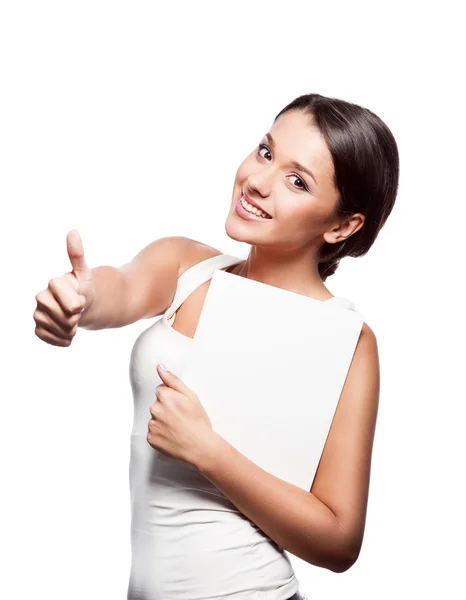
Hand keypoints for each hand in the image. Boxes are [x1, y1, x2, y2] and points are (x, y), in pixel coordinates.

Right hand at [33, 229, 95, 346]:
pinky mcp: (38, 329)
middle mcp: (41, 297)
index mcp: (53, 283)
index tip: (81, 300)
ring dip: (71, 329)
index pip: (71, 304)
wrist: (81, 307)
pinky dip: (64, 339)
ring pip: (58, 329)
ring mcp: (38, 314)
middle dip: (76, 317)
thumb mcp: (85, 273)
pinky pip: (51, 339)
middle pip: (64, 318)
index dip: (79, 305)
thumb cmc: (83, 289)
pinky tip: (68, 332)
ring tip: (73, 320)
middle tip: (78, 311)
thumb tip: (73, 232)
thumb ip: (77, 255)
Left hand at [147, 363, 217, 466]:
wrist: (200, 447)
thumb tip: (160, 367)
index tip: (180, 406)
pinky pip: (153, 432)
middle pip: (157, 404)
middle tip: (181, 418)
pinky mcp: (150, 438)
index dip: (173, 398)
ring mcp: (152, 425)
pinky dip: (161, 434)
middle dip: (166, 409)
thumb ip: (173, 380)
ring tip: (178, 428)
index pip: (161, 390)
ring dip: (163, 421)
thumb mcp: (191, 396)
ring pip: (155, 418)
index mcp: (164, 396)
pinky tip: (172, 436)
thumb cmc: (198, 422)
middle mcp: (155, 409)